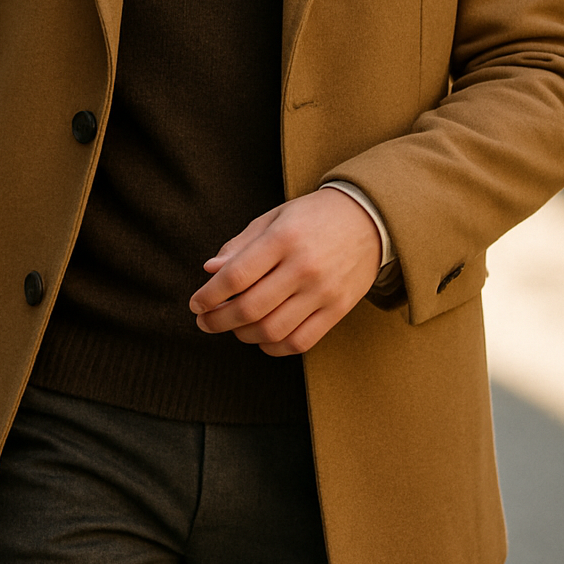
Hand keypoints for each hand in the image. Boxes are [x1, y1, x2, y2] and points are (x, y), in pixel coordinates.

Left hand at [189, 187, 385, 356]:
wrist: (368, 218)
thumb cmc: (313, 217)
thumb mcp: (274, 218)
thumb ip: (241, 245)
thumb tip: (210, 271)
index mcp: (284, 238)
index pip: (236, 275)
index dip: (210, 294)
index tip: (196, 303)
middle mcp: (304, 267)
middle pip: (250, 308)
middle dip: (218, 320)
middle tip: (205, 320)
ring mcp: (323, 291)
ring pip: (272, 330)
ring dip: (243, 335)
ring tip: (234, 327)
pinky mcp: (338, 309)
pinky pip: (300, 342)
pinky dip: (274, 347)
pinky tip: (262, 337)